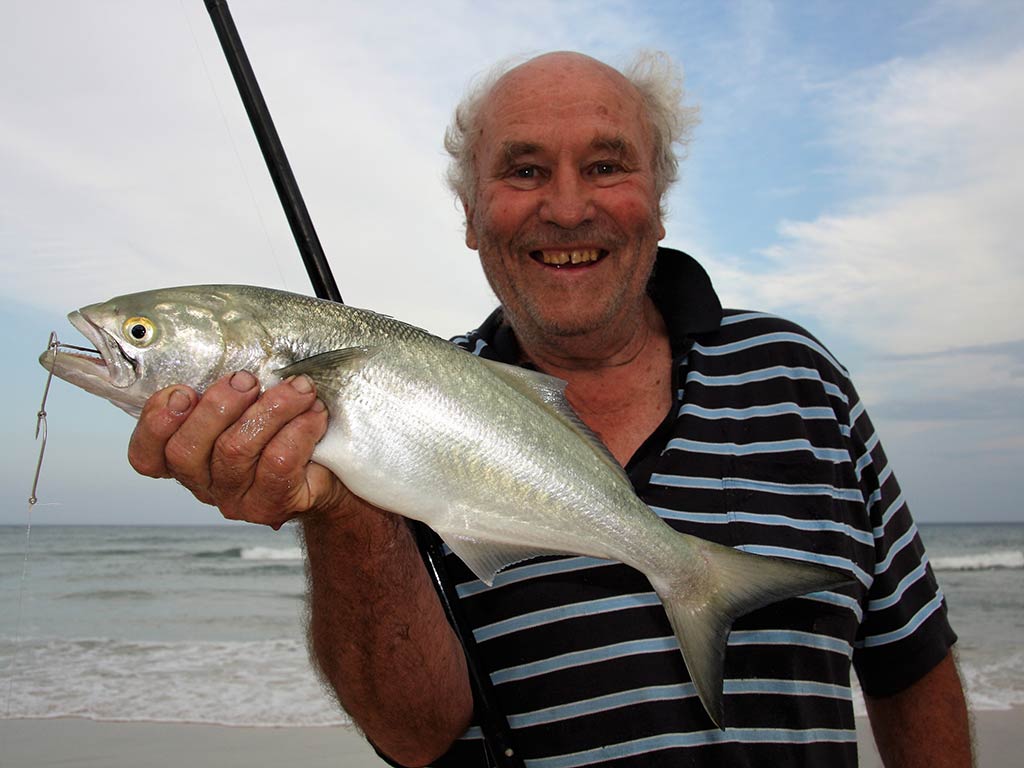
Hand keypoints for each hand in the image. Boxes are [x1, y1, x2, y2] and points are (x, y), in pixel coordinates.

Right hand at [128, 371, 345, 527]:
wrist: (333, 470)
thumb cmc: (285, 427)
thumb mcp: (248, 403)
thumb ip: (226, 387)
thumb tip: (229, 347)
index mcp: (186, 458)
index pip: (146, 456)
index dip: (156, 424)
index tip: (183, 391)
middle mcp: (204, 483)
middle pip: (186, 451)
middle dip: (217, 406)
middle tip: (247, 380)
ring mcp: (235, 500)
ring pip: (235, 450)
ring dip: (270, 409)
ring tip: (299, 388)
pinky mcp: (271, 505)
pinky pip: (278, 463)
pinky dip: (298, 430)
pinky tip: (314, 413)